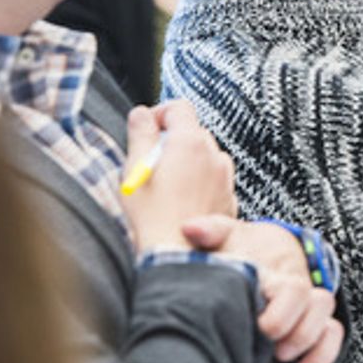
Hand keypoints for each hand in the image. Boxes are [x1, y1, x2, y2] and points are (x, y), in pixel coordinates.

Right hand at [121, 101, 236, 253]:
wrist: (176, 255)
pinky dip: (200, 181)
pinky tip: (182, 200)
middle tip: (151, 160)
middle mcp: (213, 155)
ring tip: (167, 183)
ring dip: (188, 161)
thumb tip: (141, 113)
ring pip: (206, 156)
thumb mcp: (134, 169)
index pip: (180, 107)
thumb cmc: (151, 215)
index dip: (160, 113)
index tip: (147, 128)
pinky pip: (215, 179)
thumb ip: (139, 133)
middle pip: (193, 131)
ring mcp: (224, 178)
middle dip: (172, 140)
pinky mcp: (228, 198)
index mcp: (189, 142)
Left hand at [181, 215, 343, 362]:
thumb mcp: (226, 235)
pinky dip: (322, 357)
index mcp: (280, 272)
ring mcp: (309, 308)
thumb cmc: (241, 247)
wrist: (261, 249)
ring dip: (311, 345)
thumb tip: (190, 228)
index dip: (283, 313)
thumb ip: (211, 231)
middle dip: (298, 333)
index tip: (261, 326)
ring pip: (328, 325)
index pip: (295, 290)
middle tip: (272, 347)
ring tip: (283, 360)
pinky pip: (332, 339)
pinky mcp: (313, 326)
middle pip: (319, 307)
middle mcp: (301, 289)